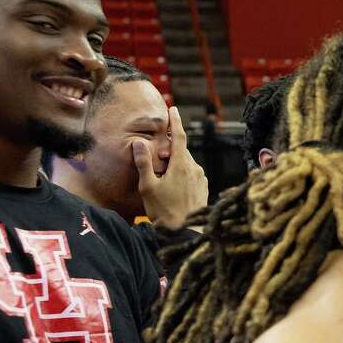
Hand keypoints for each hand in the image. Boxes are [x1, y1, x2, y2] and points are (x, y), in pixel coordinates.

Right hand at [135, 106, 207, 228]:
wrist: (186, 234)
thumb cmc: (164, 212)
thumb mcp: (148, 187)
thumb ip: (143, 163)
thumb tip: (139, 142)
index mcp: (181, 165)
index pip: (179, 136)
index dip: (175, 121)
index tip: (173, 108)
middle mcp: (195, 169)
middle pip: (181, 151)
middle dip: (170, 149)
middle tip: (158, 157)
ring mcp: (201, 179)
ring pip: (187, 163)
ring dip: (175, 163)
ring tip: (163, 177)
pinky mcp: (204, 188)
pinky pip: (192, 174)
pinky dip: (182, 173)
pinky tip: (173, 187)